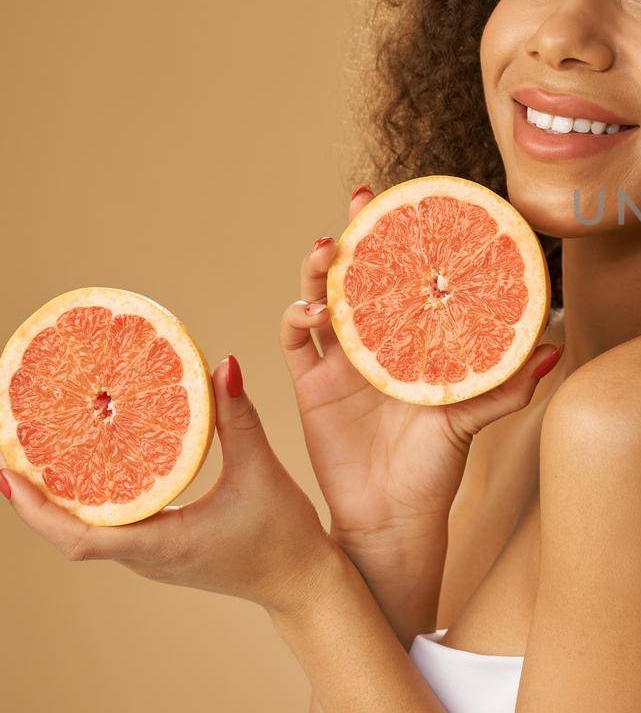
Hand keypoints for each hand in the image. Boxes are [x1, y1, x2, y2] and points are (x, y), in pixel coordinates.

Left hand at [2, 355, 335, 616]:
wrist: (302, 581)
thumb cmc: (284, 535)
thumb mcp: (261, 471)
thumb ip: (239, 419)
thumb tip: (222, 367)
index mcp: (161, 545)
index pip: (79, 538)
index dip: (38, 511)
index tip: (9, 478)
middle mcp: (146, 557)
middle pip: (71, 535)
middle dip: (36, 500)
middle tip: (12, 454)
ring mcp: (152, 559)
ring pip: (89, 533)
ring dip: (60, 503)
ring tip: (41, 459)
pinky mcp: (163, 553)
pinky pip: (113, 530)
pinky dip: (93, 504)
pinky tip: (92, 474)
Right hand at [282, 187, 560, 562]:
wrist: (390, 521)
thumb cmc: (436, 469)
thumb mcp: (473, 421)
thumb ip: (508, 387)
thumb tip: (556, 350)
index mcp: (416, 338)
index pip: (411, 274)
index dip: (408, 236)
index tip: (415, 198)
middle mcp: (378, 340)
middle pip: (361, 271)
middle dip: (358, 230)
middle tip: (362, 200)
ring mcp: (342, 359)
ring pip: (322, 294)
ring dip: (320, 268)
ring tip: (327, 251)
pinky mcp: (311, 385)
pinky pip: (294, 340)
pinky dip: (295, 316)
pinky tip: (309, 310)